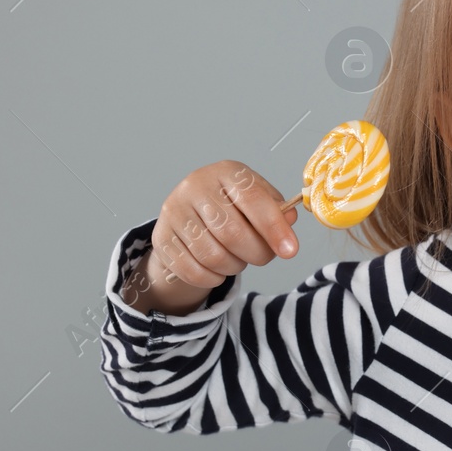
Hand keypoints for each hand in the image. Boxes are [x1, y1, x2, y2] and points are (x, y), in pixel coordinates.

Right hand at [124, 161, 296, 312]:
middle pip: (231, 232)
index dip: (274, 227)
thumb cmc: (232, 206)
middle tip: (263, 257)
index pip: (253, 199)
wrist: (190, 214)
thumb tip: (289, 220)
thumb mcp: (257, 199)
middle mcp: (196, 186)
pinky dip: (212, 278)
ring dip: (234, 267)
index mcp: (226, 172)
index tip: (290, 250)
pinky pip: (192, 270)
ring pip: (212, 255)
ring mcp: (174, 211)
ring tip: (239, 260)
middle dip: (256, 253)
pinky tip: (219, 271)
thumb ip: (276, 210)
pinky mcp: (162, 237)